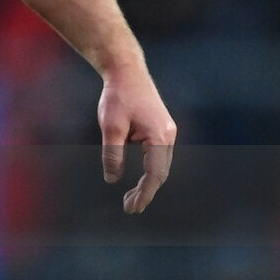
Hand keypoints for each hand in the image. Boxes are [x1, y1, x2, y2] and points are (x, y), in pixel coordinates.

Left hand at [97, 65, 175, 213]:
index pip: (154, 174)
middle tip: (129, 208)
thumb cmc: (118, 96)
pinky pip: (158, 156)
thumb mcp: (110, 126)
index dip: (144, 194)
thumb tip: (112, 179)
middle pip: (161, 173)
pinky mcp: (162, 128)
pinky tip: (138, 179)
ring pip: (161, 165)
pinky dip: (149, 170)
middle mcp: (168, 135)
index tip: (133, 208)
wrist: (126, 71)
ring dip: (148, 183)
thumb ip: (112, 154)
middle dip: (146, 192)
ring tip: (130, 198)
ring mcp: (167, 131)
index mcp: (159, 136)